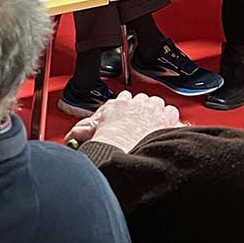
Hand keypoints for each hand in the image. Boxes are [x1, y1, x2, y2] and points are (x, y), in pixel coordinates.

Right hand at [65, 91, 180, 151]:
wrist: (124, 145)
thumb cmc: (109, 139)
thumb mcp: (89, 132)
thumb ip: (80, 131)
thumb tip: (71, 136)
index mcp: (118, 103)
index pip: (125, 97)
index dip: (128, 105)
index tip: (127, 112)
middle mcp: (135, 102)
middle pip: (142, 98)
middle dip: (143, 107)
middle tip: (142, 120)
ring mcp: (151, 108)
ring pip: (158, 103)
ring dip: (157, 111)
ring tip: (154, 122)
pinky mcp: (164, 117)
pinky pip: (171, 112)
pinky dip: (170, 118)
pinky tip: (167, 125)